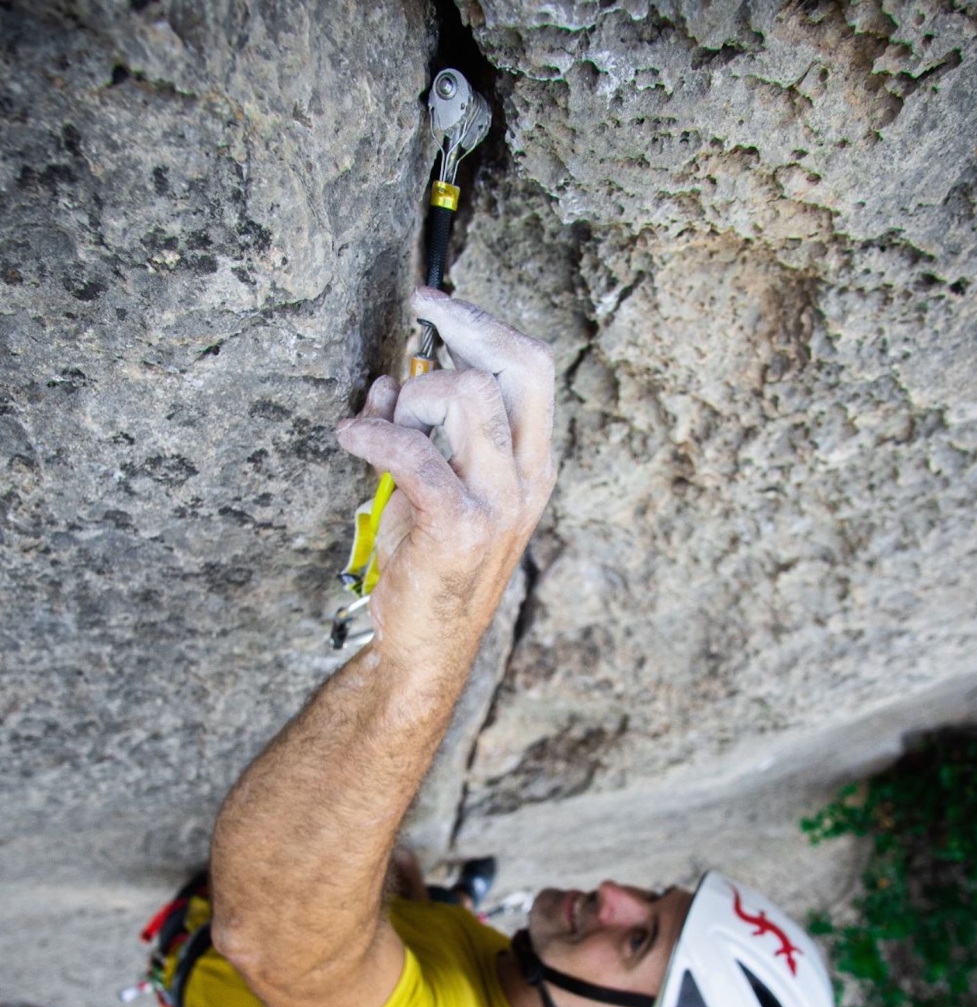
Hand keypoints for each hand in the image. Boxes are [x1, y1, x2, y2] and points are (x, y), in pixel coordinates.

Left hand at [336, 289, 555, 660]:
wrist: (426, 643)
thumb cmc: (429, 561)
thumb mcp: (435, 485)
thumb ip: (421, 428)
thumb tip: (390, 380)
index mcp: (530, 462)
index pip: (533, 367)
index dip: (487, 323)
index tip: (438, 301)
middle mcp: (527, 477)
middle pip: (516, 366)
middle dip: (462, 330)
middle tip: (418, 322)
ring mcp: (500, 502)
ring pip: (468, 396)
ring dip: (414, 397)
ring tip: (382, 429)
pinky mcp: (460, 525)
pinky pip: (415, 450)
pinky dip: (374, 434)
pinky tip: (351, 438)